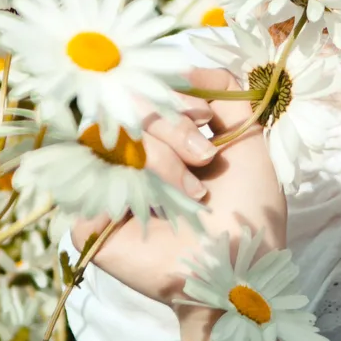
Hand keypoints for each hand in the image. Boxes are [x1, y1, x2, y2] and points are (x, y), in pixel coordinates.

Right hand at [70, 67, 287, 309]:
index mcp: (165, 142)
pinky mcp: (91, 225)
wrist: (239, 273)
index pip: (146, 96)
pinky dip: (133, 190)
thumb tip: (189, 67)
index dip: (171, 97)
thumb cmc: (249, 216)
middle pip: (126, 113)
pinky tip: (159, 210)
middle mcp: (132, 162)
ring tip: (193, 194)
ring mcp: (108, 191)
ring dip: (162, 161)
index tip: (202, 115)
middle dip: (173, 128)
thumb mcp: (249, 145)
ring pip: (112, 142)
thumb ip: (227, 98)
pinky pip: (92, 183)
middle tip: (205, 160)